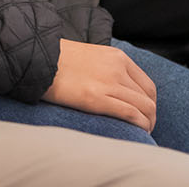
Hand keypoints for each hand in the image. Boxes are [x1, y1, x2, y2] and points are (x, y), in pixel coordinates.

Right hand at [41, 39, 156, 130]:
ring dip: (147, 122)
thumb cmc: (59, 60)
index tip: (145, 112)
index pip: (146, 84)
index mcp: (117, 56)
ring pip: (144, 107)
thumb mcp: (91, 55)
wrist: (38, 57)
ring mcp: (108, 83)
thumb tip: (116, 88)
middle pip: (148, 97)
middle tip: (145, 126)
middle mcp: (117, 68)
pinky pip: (131, 114)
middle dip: (151, 115)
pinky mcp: (97, 98)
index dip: (149, 102)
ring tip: (142, 132)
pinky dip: (139, 124)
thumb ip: (107, 68)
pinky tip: (138, 131)